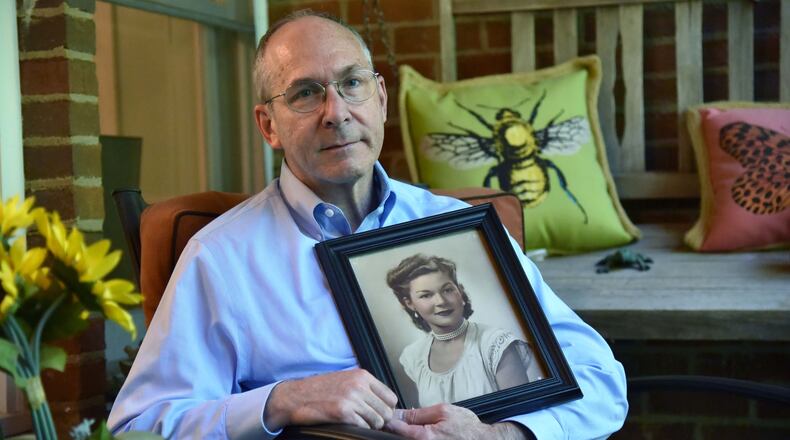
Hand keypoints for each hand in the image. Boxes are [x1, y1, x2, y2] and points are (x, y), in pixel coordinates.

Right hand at [264, 369, 397, 430]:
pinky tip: (348, 424)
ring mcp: (351, 399)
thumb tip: (384, 404)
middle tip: (369, 422)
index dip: (387, 409)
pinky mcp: (343, 412)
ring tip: (358, 422)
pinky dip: (359, 429)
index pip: (391, 397)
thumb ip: (365, 388)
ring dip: (370, 426)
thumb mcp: (345, 380)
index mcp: (362, 376)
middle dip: (380, 420)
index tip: (379, 413)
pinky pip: (363, 427)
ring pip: (377, 421)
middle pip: (387, 411)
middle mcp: (359, 385)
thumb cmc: (319, 389)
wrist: (295, 396)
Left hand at [385, 404, 529, 439]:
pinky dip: (411, 436)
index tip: (383, 414)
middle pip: (399, 438)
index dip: (388, 420)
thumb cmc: (466, 426)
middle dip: (394, 428)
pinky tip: (413, 430)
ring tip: (401, 424)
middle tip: (390, 417)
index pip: (397, 428)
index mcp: (424, 437)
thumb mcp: (443, 411)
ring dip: (402, 433)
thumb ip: (419, 414)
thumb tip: (400, 413)